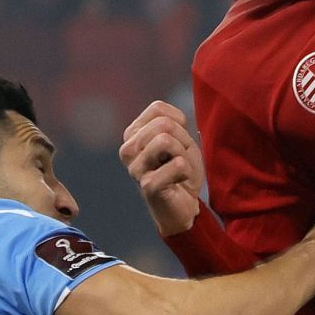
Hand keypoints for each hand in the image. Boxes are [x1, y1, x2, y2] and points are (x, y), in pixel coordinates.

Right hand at [120, 101, 204, 236]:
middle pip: (163, 124)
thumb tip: (168, 119)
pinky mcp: (147, 186)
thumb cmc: (180, 170)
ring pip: (166, 140)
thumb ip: (170, 122)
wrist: (184, 206)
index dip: (178, 123)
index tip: (178, 142)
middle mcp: (128, 150)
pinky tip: (179, 181)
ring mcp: (135, 168)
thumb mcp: (179, 139)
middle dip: (183, 140)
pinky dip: (187, 171)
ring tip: (180, 169)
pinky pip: (176, 164)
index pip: (157, 109)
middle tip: (180, 158)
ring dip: (184, 155)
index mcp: (133, 134)